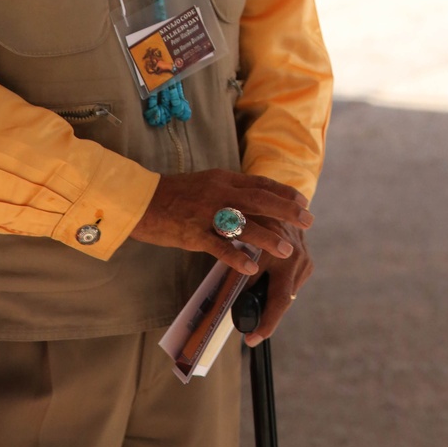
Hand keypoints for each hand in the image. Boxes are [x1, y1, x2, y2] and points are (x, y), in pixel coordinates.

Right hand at [130, 169, 312, 273]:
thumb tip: (252, 199)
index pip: (260, 183)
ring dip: (268, 238)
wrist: (139, 200)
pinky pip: (218, 246)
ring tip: (287, 249)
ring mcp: (206, 213)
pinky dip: (237, 257)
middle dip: (287, 211)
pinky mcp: (192, 233)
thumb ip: (227, 191)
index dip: (283, 192)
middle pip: (260, 200)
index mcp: (223, 179)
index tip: (303, 201)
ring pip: (243, 224)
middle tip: (308, 221)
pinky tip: (252, 267)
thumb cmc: (172, 194)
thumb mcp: (205, 184)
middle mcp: (218, 192)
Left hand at [243, 220, 313, 345]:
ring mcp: (304, 259)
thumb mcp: (242, 243)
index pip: (277, 300)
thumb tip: (235, 302)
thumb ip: (242, 269)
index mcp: (281, 254)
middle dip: (267, 317)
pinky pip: (291, 284)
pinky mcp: (307, 261)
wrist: (273, 200)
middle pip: (283, 300)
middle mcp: (297, 257)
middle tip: (252, 335)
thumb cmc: (250, 221)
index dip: (265, 324)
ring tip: (256, 306)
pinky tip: (267, 288)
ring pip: (287, 294)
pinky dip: (278, 289)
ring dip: (271, 300)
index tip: (251, 339)